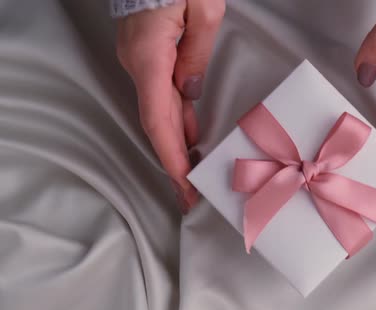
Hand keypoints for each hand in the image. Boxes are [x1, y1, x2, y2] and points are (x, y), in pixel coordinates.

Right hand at [116, 0, 225, 213]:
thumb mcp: (203, 10)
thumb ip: (197, 55)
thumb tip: (190, 92)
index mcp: (151, 58)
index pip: (159, 121)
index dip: (171, 158)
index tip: (184, 187)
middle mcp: (140, 64)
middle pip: (157, 122)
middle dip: (175, 161)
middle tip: (190, 194)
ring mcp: (141, 59)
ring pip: (160, 109)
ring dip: (177, 141)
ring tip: (194, 172)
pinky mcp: (148, 53)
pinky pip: (162, 92)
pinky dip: (177, 116)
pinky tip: (190, 132)